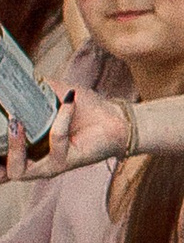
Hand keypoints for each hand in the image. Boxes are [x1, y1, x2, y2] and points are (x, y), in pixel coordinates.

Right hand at [2, 85, 129, 183]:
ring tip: (15, 123)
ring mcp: (46, 166)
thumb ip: (29, 88)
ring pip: (18, 170)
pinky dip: (60, 121)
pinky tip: (67, 103)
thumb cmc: (81, 109)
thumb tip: (10, 71)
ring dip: (15, 147)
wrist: (115, 119)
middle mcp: (28, 163)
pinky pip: (57, 145)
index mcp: (19, 149)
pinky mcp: (66, 164)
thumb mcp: (49, 95)